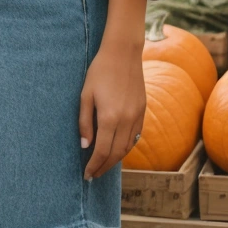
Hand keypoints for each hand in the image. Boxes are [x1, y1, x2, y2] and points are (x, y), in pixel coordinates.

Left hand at [79, 40, 145, 179]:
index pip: (102, 151)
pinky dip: (126, 146)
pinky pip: (136, 135)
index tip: (87, 174)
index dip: (94, 165)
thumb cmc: (100, 71)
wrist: (123, 53)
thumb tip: (85, 145)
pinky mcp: (143, 110)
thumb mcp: (85, 95)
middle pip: (116, 154)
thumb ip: (85, 122)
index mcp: (109, 117)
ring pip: (128, 147)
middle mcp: (126, 120)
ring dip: (116, 159)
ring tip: (104, 164)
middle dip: (104, 167)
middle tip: (94, 174)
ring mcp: (137, 116)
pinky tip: (117, 148)